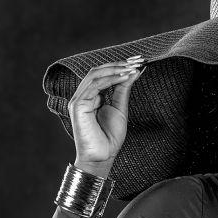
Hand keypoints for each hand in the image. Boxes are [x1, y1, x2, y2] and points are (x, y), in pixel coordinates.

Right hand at [68, 57, 144, 175]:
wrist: (102, 156)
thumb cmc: (109, 137)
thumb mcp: (120, 108)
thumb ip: (123, 90)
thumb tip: (133, 71)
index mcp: (91, 95)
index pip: (103, 74)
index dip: (120, 65)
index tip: (138, 61)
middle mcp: (83, 95)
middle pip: (98, 71)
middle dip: (119, 63)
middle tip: (138, 60)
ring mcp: (79, 99)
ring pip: (95, 75)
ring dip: (116, 69)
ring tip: (133, 67)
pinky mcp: (78, 105)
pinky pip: (94, 86)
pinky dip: (111, 79)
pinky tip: (125, 77)